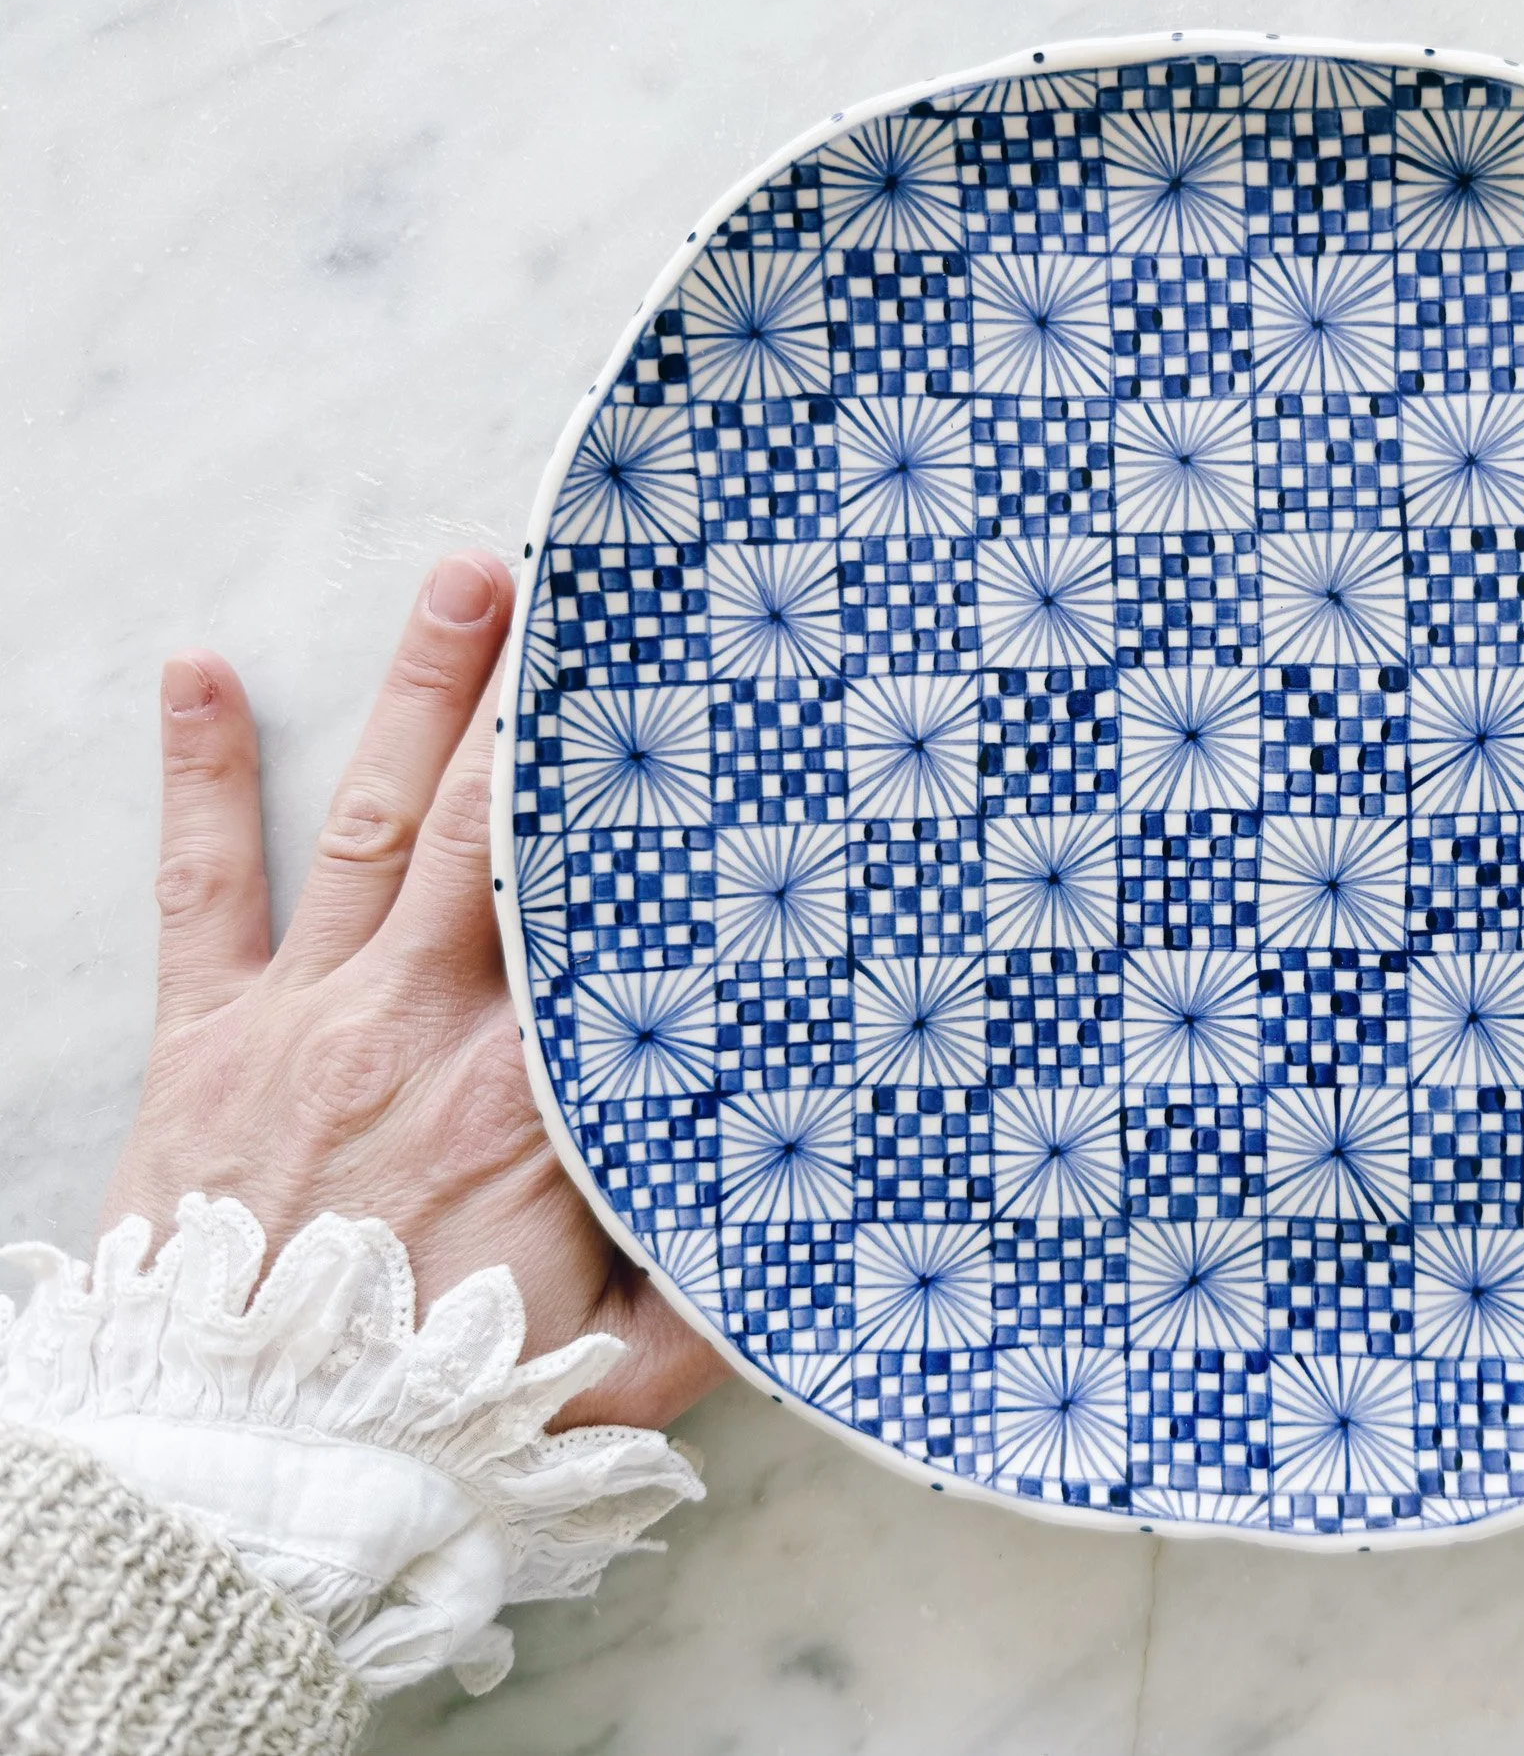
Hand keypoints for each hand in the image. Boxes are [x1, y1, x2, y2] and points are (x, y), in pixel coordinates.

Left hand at [101, 551, 725, 1429]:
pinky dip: (202, 776)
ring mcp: (310, 1016)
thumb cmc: (436, 1409)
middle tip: (575, 576)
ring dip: (417, 689)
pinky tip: (198, 672)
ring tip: (461, 576)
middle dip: (537, 695)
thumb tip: (807, 1236)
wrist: (243, 1463)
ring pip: (374, 818)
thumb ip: (717, 1296)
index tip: (697, 720)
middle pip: (491, 824)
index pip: (607, 919)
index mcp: (536, 1093)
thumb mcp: (618, 1375)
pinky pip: (205, 888)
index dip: (651, 813)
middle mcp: (429, 1022)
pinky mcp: (209, 1040)